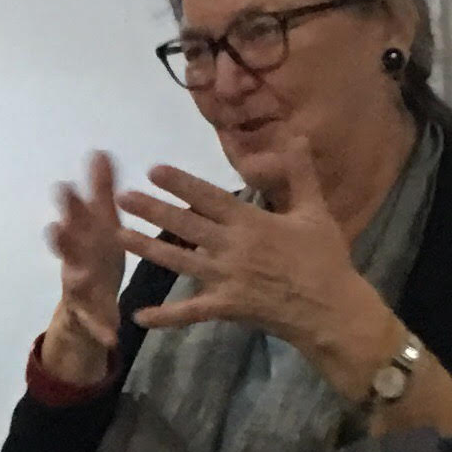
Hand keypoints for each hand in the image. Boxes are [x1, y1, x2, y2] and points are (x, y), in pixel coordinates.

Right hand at [38, 153, 126, 387]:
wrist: (88, 306)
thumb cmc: (96, 255)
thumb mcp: (101, 224)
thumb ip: (100, 191)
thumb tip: (100, 151)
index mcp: (82, 238)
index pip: (74, 218)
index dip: (69, 204)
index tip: (65, 186)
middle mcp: (75, 261)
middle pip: (66, 248)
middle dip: (61, 238)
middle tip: (56, 227)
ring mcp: (80, 290)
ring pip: (75, 283)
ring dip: (75, 279)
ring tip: (77, 277)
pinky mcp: (92, 316)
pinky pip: (98, 325)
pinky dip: (103, 330)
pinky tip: (113, 338)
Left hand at [116, 131, 402, 403]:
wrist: (332, 309)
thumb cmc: (325, 258)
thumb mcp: (315, 211)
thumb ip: (300, 174)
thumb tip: (296, 135)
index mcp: (252, 222)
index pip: (209, 197)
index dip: (180, 183)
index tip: (154, 169)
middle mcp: (233, 247)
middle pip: (186, 225)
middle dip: (152, 210)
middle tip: (121, 197)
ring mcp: (227, 279)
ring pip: (179, 262)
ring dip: (147, 249)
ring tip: (119, 236)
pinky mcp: (227, 307)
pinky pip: (191, 313)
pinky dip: (165, 316)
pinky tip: (139, 316)